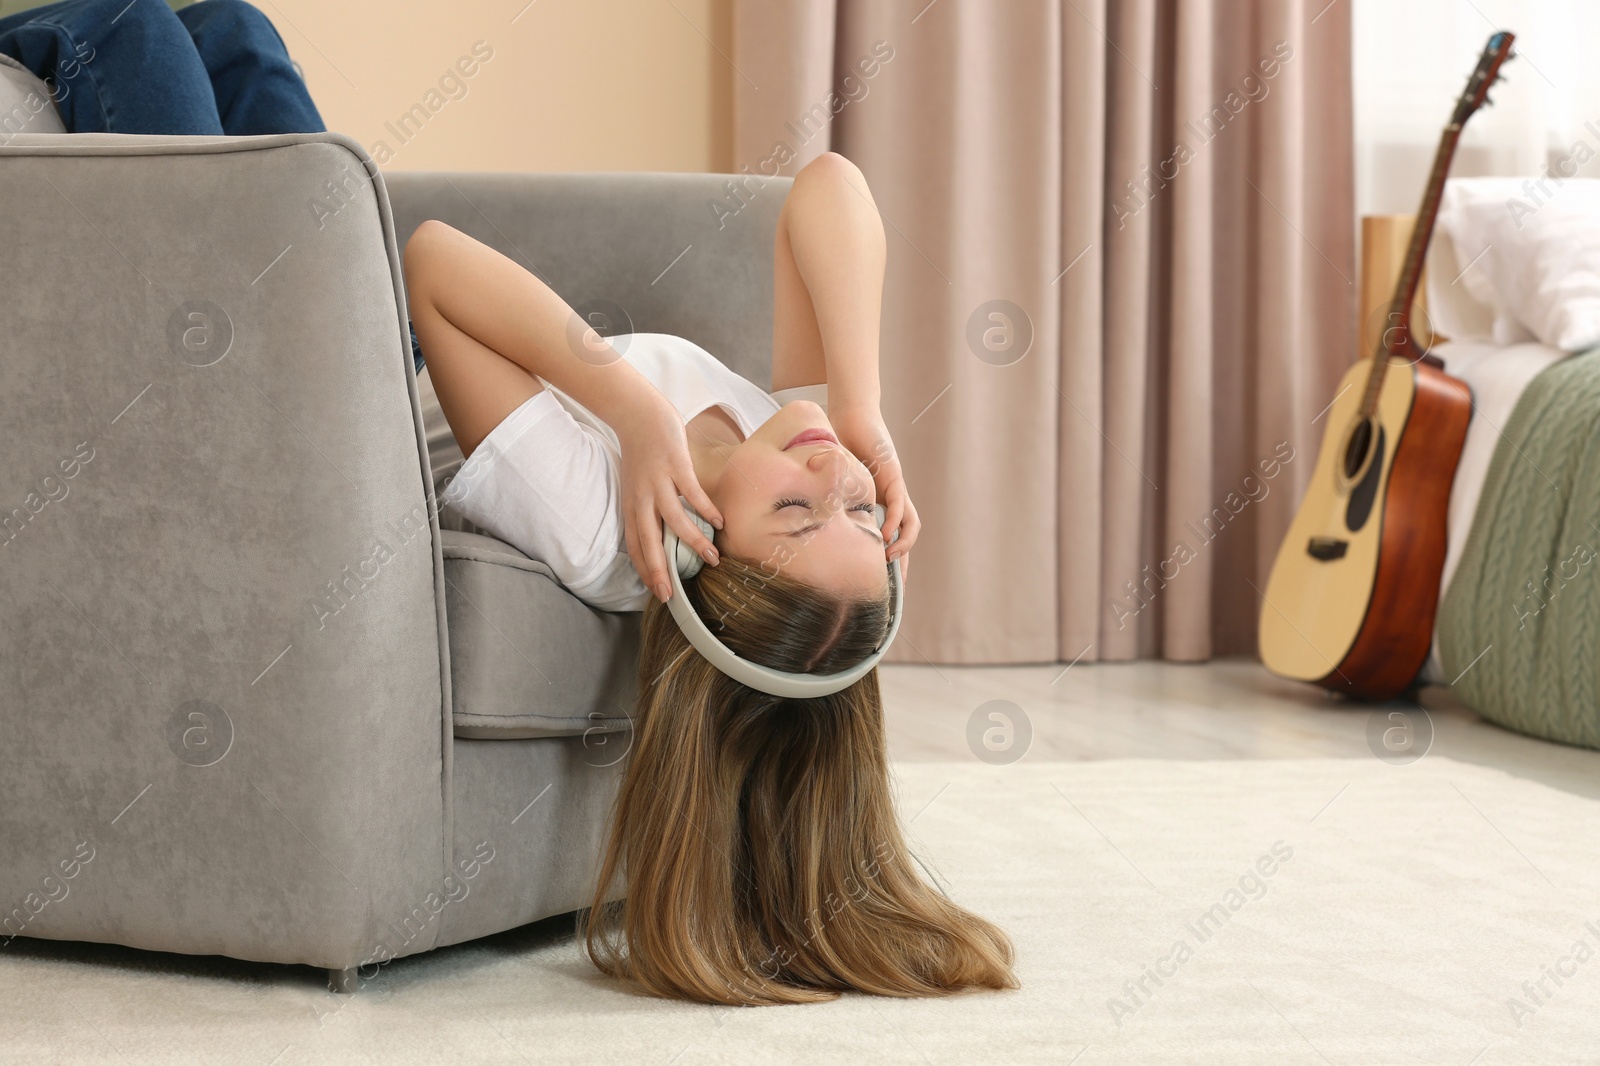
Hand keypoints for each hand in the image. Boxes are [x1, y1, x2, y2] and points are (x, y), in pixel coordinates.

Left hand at [613, 388, 723, 601]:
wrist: (638, 414)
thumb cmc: (641, 452)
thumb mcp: (636, 486)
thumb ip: (648, 510)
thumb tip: (666, 535)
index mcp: (631, 505)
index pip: (635, 545)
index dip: (645, 570)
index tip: (657, 591)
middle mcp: (641, 498)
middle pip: (648, 541)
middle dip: (659, 570)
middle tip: (670, 595)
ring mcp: (658, 482)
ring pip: (674, 520)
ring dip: (693, 542)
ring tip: (712, 558)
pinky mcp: (675, 465)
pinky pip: (692, 493)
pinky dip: (706, 509)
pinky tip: (718, 522)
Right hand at [830, 404, 917, 580]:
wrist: (849, 415)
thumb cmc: (836, 443)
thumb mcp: (826, 480)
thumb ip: (819, 498)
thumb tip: (791, 520)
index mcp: (873, 503)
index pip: (885, 539)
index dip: (884, 563)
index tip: (879, 588)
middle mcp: (887, 498)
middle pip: (903, 538)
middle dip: (901, 566)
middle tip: (896, 591)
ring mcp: (893, 486)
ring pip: (908, 524)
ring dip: (902, 545)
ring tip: (890, 560)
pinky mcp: (893, 475)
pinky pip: (899, 504)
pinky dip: (895, 522)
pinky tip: (886, 536)